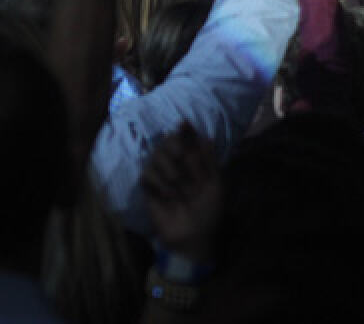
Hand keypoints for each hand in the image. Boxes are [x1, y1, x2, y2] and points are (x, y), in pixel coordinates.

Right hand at [140, 122, 219, 261]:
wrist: (194, 237)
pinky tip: (168, 198)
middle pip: (168, 140)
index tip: (185, 126)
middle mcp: (175, 162)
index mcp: (193, 160)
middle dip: (179, 154)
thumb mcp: (216, 185)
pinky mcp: (148, 186)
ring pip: (156, 155)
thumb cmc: (208, 211)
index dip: (185, 132)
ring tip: (180, 192)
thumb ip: (209, 160)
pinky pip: (147, 173)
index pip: (185, 136)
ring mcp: (160, 173)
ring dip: (171, 173)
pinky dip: (159, 185)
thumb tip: (204, 134)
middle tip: (186, 168)